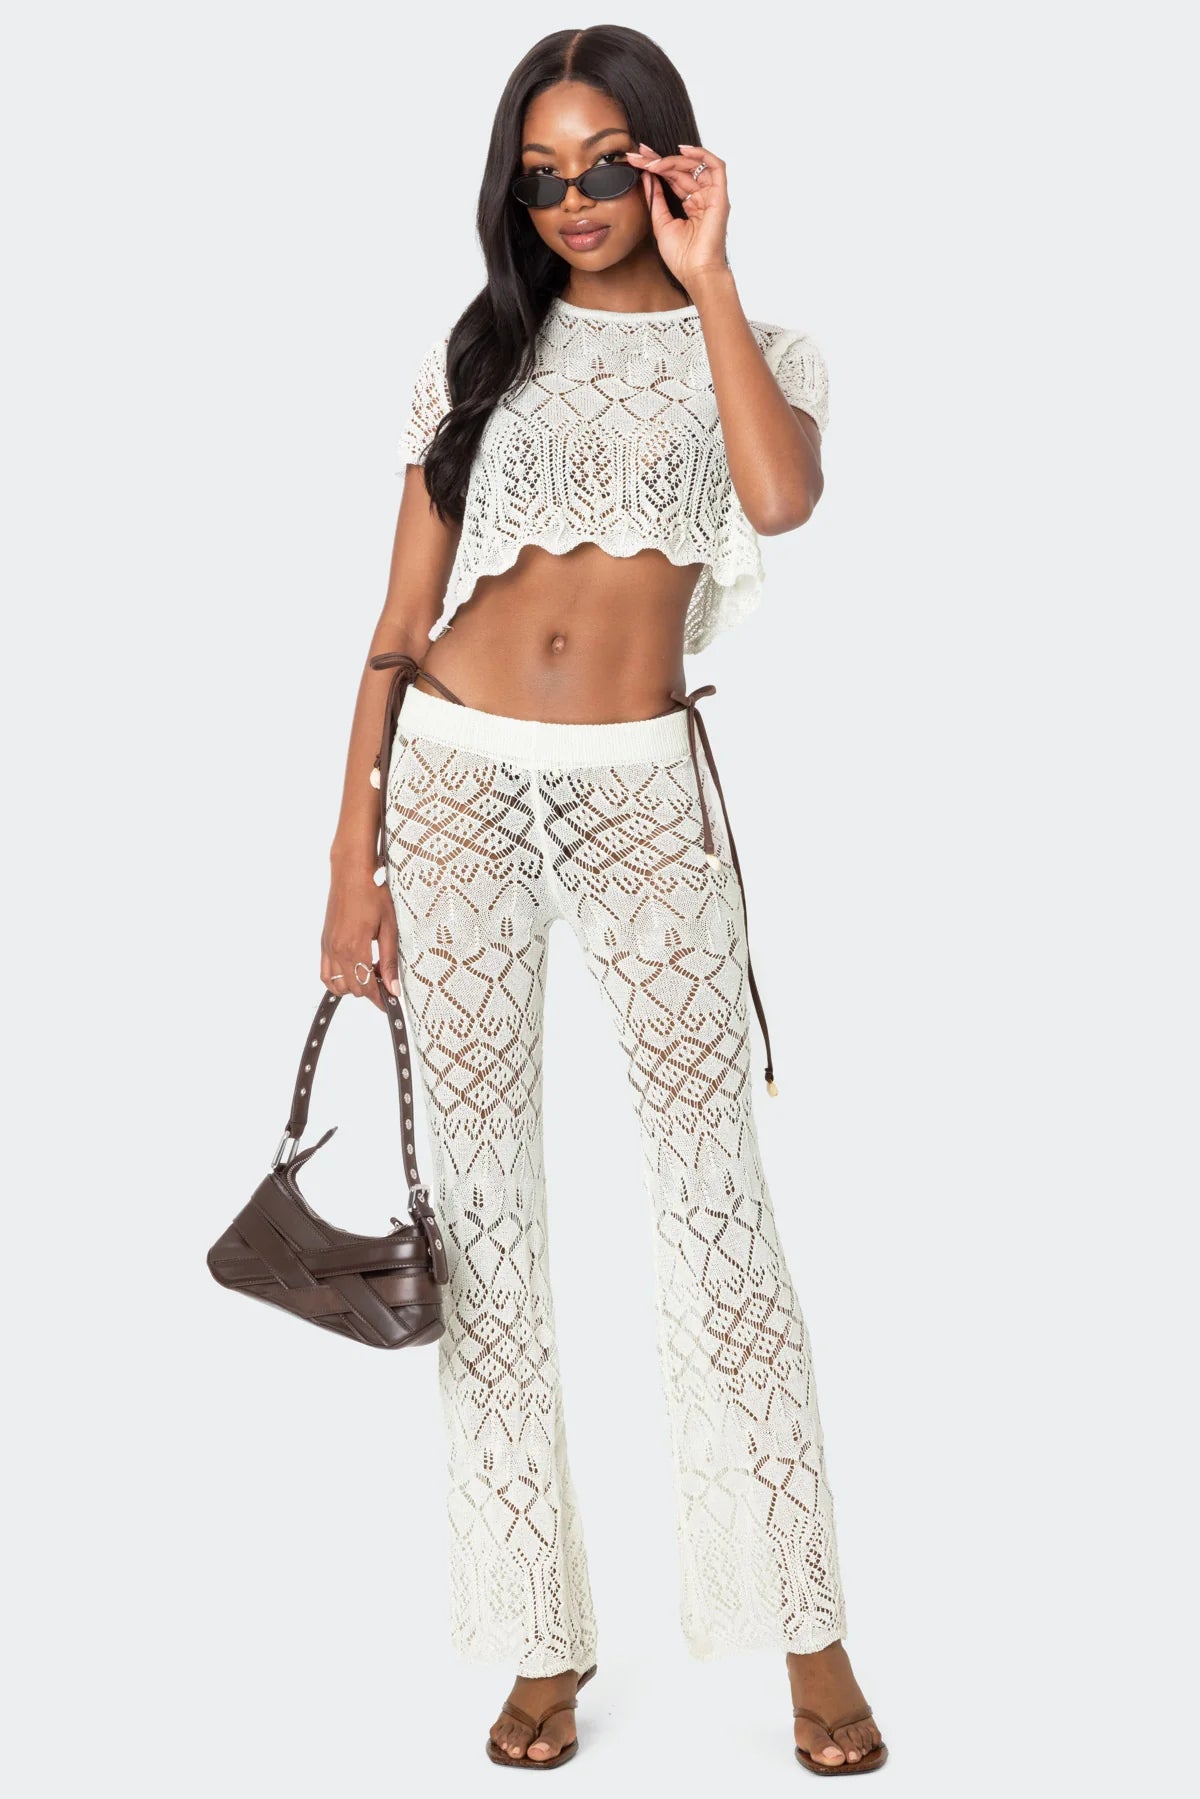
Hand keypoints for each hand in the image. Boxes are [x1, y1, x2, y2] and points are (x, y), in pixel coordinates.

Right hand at [321, 863, 399, 1011]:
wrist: (351, 874)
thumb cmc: (372, 894)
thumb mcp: (389, 928)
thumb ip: (390, 960)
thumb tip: (393, 988)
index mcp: (355, 948)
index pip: (366, 987)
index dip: (379, 999)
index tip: (390, 1003)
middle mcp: (337, 950)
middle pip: (352, 989)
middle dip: (370, 990)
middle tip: (386, 979)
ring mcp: (328, 947)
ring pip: (335, 985)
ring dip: (353, 986)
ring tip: (369, 973)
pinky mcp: (324, 943)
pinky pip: (325, 972)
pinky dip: (337, 979)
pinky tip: (353, 968)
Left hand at [626, 140, 730, 287]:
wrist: (695, 272)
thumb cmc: (682, 257)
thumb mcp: (660, 223)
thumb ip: (655, 199)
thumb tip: (647, 177)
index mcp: (690, 204)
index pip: (673, 178)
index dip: (656, 166)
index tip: (637, 159)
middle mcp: (702, 197)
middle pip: (681, 169)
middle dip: (658, 160)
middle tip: (638, 154)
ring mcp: (711, 196)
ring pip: (694, 166)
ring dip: (672, 159)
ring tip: (652, 161)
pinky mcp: (719, 197)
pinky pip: (716, 167)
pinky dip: (701, 155)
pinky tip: (682, 150)